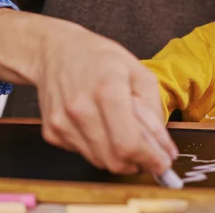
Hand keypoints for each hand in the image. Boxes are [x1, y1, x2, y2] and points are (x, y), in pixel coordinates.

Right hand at [34, 19, 177, 174]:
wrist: (54, 51)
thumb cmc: (99, 58)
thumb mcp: (138, 71)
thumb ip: (154, 109)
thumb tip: (163, 147)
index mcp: (107, 89)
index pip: (129, 143)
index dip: (150, 159)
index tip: (163, 163)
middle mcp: (80, 108)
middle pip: (115, 160)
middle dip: (137, 163)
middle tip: (148, 154)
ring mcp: (62, 122)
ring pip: (100, 161)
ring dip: (118, 157)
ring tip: (123, 133)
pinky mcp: (51, 132)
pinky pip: (83, 153)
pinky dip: (98, 148)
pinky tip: (99, 126)